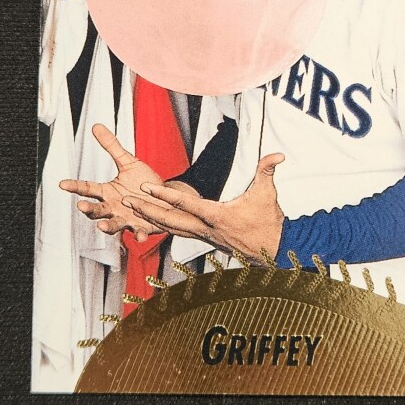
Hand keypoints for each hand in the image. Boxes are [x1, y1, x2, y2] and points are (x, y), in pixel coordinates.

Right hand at [59, 123, 186, 240]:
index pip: (87, 188)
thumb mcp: (128, 162)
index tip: (62, 183)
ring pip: (112, 224)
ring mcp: (125, 219)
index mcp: (108, 191)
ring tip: (102, 225)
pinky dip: (138, 235)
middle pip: (97, 209)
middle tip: (82, 205)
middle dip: (89, 209)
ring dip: (107, 226)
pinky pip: (138, 233)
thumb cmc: (144, 182)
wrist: (164, 197)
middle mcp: (113, 207)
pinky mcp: (140, 227)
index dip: (74, 186)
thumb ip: (112, 146)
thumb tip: (97, 126)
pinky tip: (141, 236)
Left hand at [124, 153, 285, 262]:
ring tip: (133, 208)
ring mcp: (204, 236)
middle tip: (127, 199)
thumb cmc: (268, 222)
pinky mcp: (205, 239)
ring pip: (171, 228)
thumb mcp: (267, 193)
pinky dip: (163, 226)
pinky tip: (153, 221)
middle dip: (147, 210)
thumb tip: (278, 154)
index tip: (147, 187)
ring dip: (151, 218)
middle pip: (169, 220)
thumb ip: (268, 170)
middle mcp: (205, 229)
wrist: (273, 249)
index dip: (165, 195)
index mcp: (216, 216)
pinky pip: (178, 232)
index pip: (185, 204)